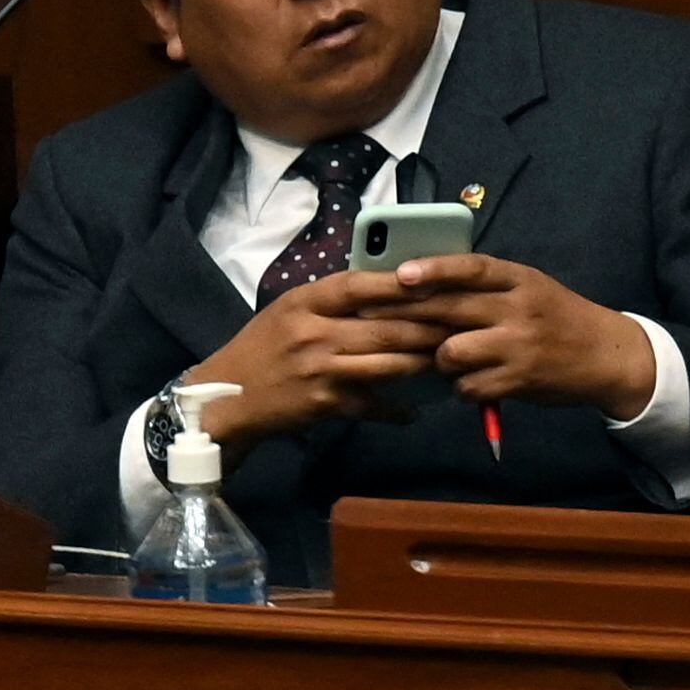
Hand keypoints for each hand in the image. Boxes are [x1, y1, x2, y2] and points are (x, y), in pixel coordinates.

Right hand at [186, 269, 454, 446]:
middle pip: (386, 326)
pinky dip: (397, 409)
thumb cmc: (260, 349)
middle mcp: (313, 332)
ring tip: (449, 360)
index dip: (399, 282)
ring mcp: (321, 369)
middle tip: (463, 325)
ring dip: (423, 363)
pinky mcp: (326, 402)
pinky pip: (374, 403)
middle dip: (429, 326)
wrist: (226, 398)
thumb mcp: (287, 312)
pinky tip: (412, 410)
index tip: (436, 279)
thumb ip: (329, 302)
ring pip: (389, 364)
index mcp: (302, 302)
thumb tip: (386, 288)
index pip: (359, 285)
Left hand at [394, 253, 658, 419]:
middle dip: (404, 314)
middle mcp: (519, 309)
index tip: (400, 273)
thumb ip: (484, 285)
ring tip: (445, 359)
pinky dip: (461, 387)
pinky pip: (469, 385)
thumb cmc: (554, 317)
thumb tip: (415, 279)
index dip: (434, 269)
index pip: (473, 268)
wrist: (607, 355)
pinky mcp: (521, 379)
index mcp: (519, 279)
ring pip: (451, 351)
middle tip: (370, 318)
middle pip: (451, 309)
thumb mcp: (527, 288)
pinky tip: (469, 383)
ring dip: (438, 359)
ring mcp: (520, 346)